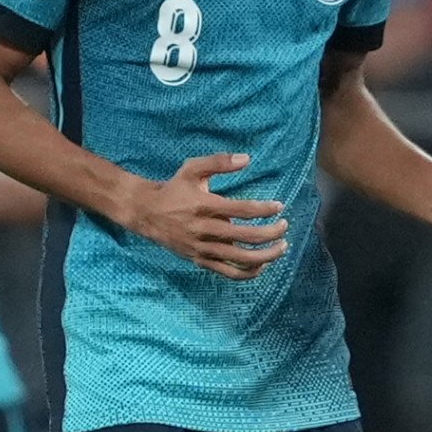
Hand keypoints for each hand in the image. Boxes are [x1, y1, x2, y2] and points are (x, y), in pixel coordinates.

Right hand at [127, 151, 291, 278]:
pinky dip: (247, 273)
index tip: (279, 206)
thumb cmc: (173, 189)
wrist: (146, 213)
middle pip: (246, 237)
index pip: (243, 210)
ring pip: (240, 259)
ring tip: (281, 248)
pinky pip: (228, 272)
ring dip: (265, 256)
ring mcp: (202, 248)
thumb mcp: (192, 168)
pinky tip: (261, 265)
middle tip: (285, 227)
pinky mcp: (199, 260)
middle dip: (271, 233)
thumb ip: (219, 162)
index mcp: (205, 206)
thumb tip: (247, 158)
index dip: (265, 209)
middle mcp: (204, 230)